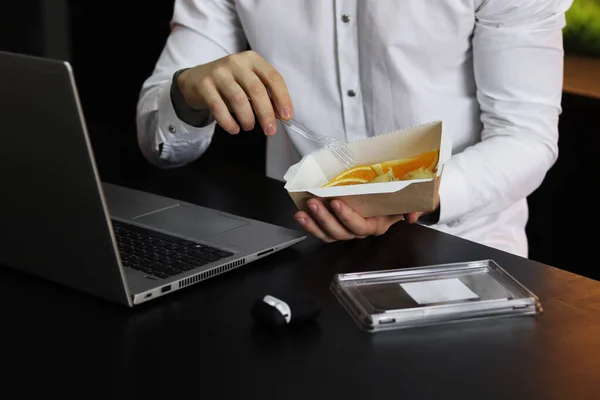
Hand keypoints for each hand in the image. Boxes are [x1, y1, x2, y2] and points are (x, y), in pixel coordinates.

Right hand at [177, 50, 292, 135]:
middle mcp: (235, 62)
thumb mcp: (249, 83)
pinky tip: (234, 129)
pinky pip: (218, 107)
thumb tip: (281, 115)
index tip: (287, 116)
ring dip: (247, 118)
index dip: (282, 98)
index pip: (273, 77)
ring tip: (249, 127)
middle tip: (270, 130)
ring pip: (238, 99)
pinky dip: (228, 122)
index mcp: (252, 60)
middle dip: (266, 113)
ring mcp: (218, 72)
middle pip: (256, 90)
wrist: (195, 79)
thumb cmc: (230, 83)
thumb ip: (265, 96)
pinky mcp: (204, 85)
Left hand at [294, 198, 424, 242]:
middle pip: (341, 232)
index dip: (347, 217)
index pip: (361, 226)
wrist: (403, 196)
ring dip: (314, 224)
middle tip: (314, 203)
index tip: (336, 203)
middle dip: (325, 219)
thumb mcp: (418, 199)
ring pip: (329, 234)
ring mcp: (347, 227)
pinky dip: (310, 225)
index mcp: (378, 225)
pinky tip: (301, 215)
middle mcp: (361, 229)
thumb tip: (412, 217)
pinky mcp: (337, 223)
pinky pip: (322, 230)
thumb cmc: (407, 197)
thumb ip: (418, 207)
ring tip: (303, 212)